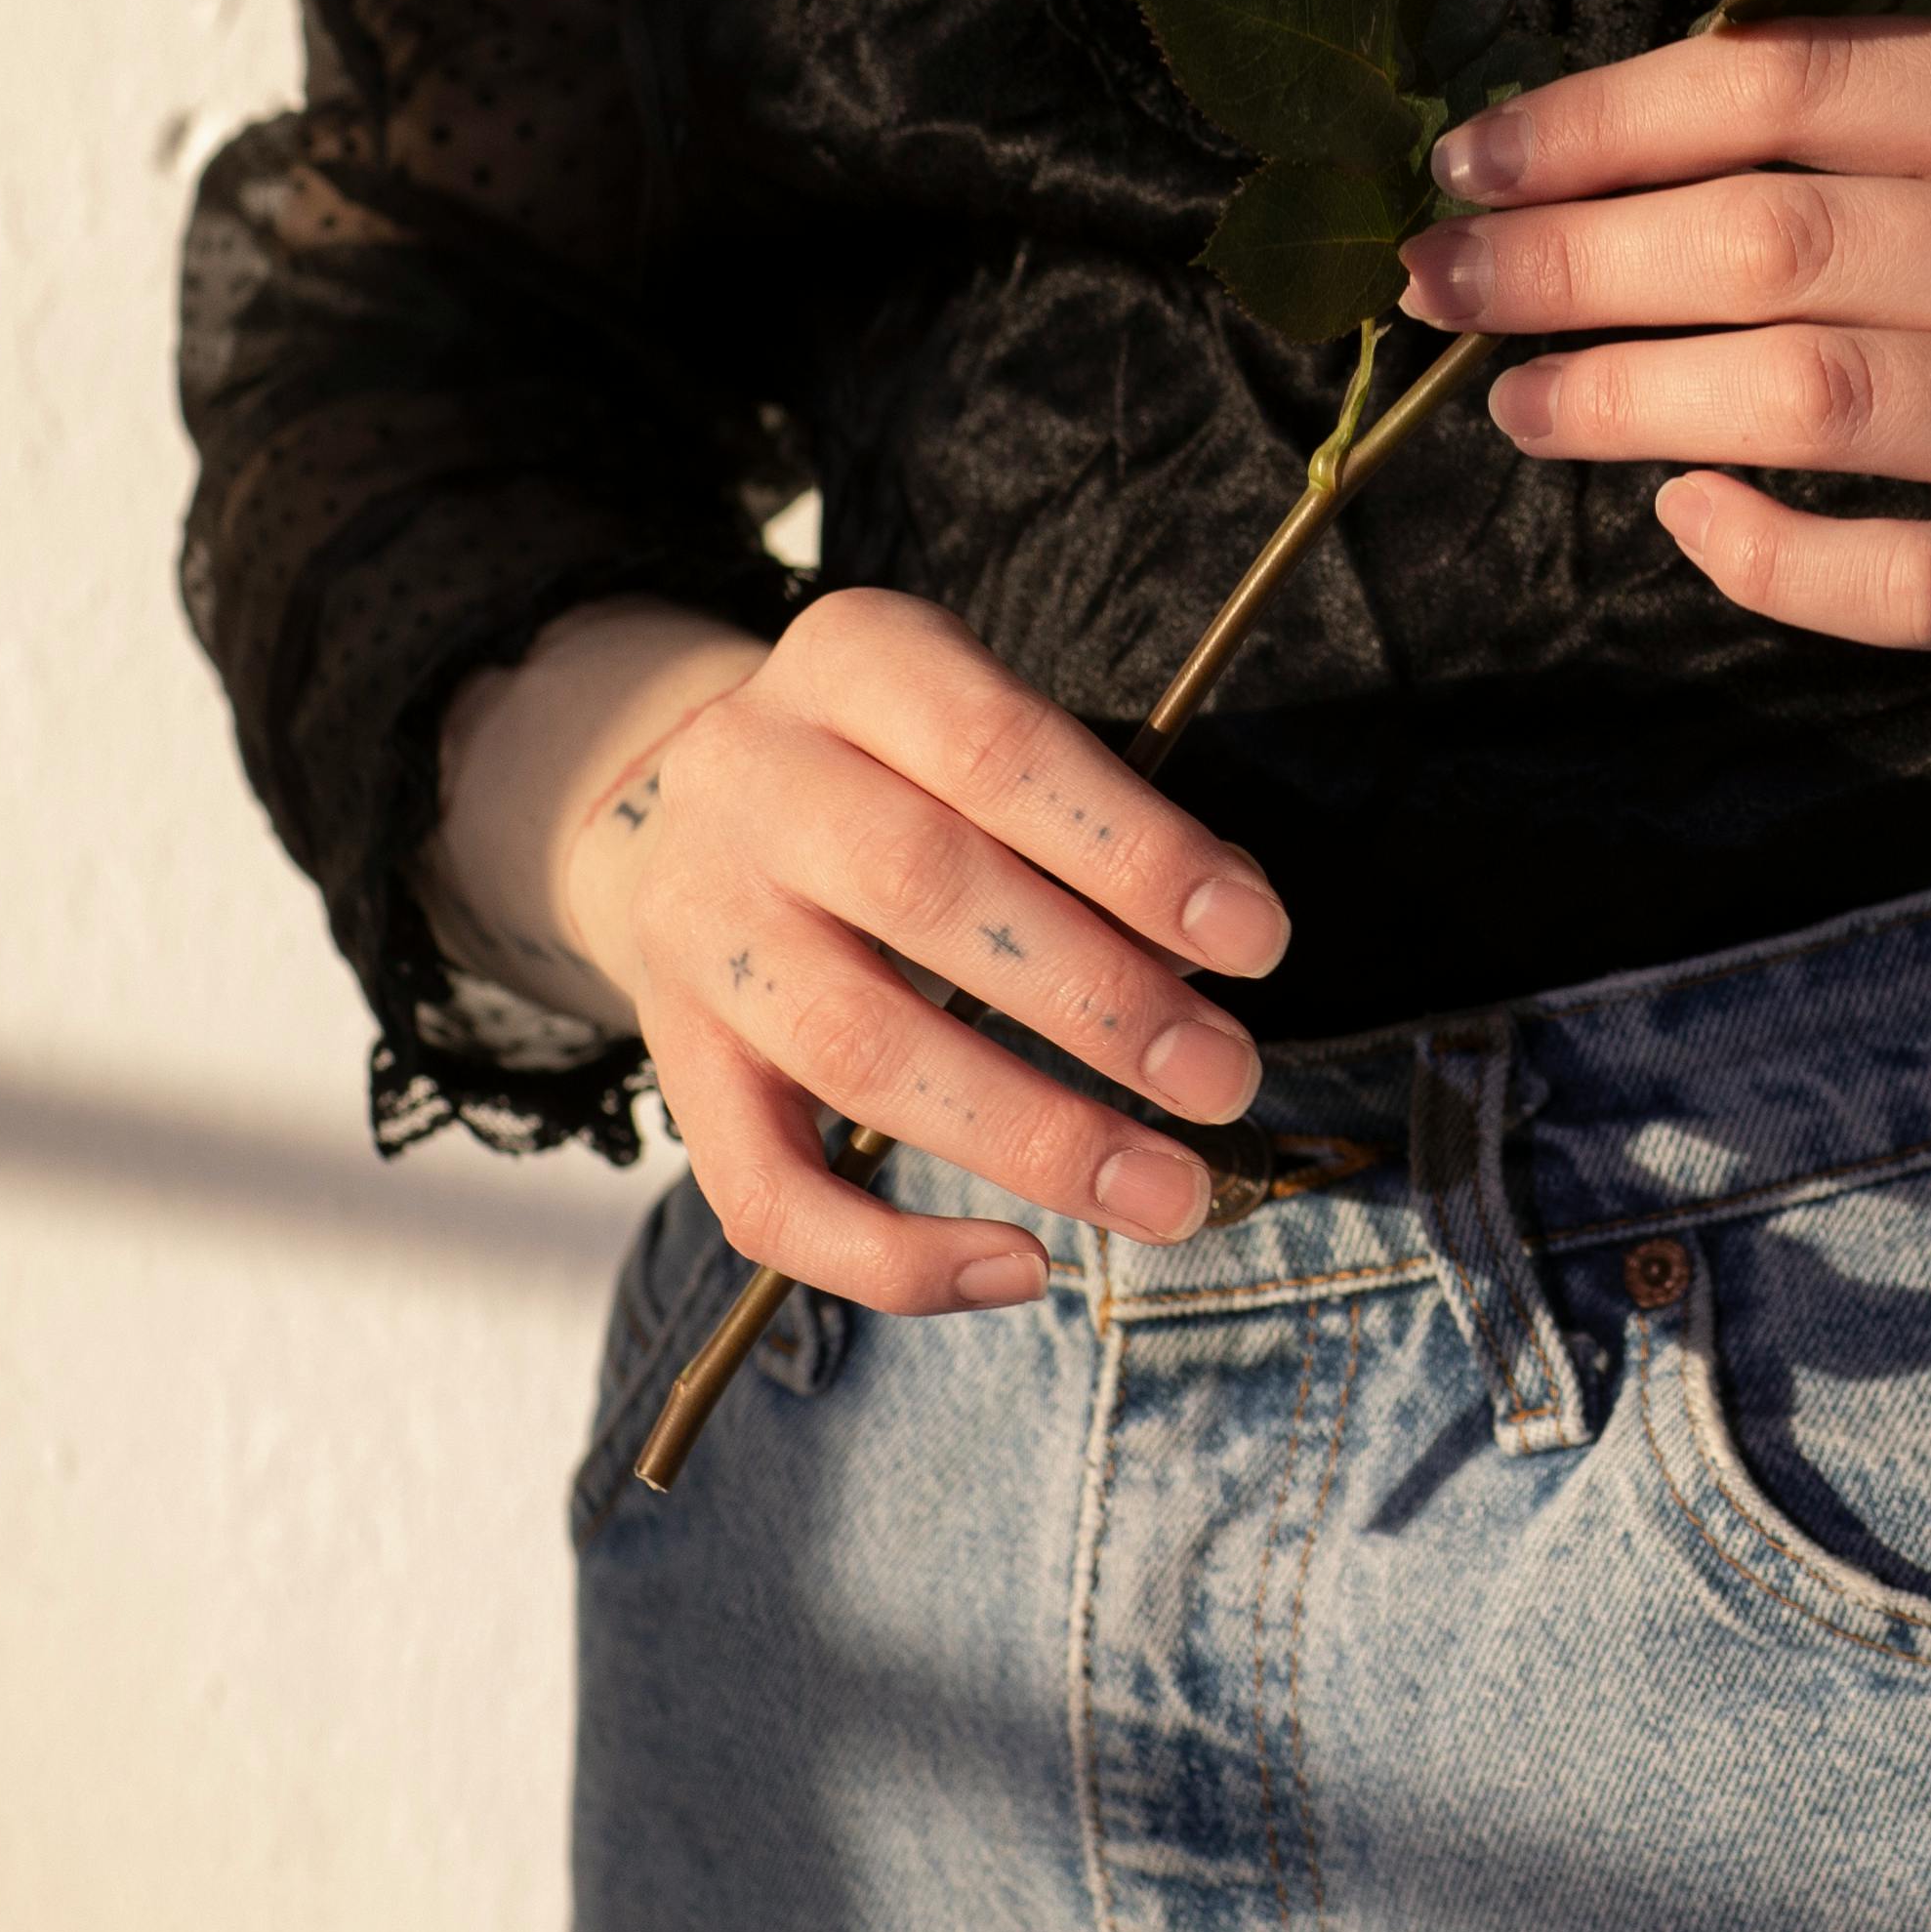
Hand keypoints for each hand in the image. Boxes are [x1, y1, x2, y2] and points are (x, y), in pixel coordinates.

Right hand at [448, 590, 1294, 1316]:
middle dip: (1098, 999)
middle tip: (1224, 1078)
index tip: (1256, 939)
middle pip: (922, 891)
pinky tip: (1020, 1268)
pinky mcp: (673, 1061)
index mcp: (852, 664)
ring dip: (1031, 1135)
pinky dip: (894, 1255)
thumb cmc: (909, 774)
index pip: (996, 745)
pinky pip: (763, 1191)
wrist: (701, 813)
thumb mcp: (990, 734)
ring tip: (1167, 1192)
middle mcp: (749, 782)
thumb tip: (1222, 944)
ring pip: (856, 1046)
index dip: (1132, 847)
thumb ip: (1101, 822)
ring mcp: (697, 927)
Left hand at [1390, 20, 1930, 841]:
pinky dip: (1762, 552)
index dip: (1602, 119)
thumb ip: (1888, 128)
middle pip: (1774, 234)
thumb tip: (1601, 132)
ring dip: (1624, 395)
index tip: (1466, 160)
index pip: (1788, 81)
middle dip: (1573, 260)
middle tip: (1439, 291)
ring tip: (1520, 405)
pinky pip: (1893, 576)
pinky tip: (1691, 519)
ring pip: (1809, 393)